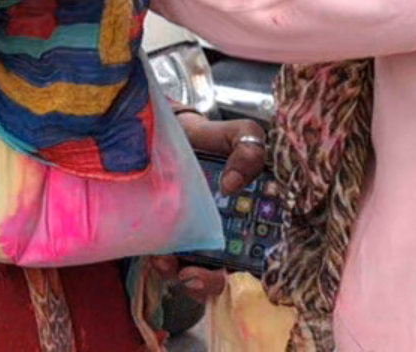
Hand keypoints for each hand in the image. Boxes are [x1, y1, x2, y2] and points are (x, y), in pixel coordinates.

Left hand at [165, 112, 271, 303]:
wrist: (178, 132)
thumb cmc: (215, 139)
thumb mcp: (241, 136)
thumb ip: (249, 152)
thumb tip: (232, 184)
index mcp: (251, 218)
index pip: (260, 258)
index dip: (249, 275)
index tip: (229, 271)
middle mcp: (228, 236)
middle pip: (225, 277)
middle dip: (208, 283)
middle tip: (191, 274)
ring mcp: (198, 240)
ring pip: (194, 276)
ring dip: (180, 276)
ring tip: (166, 262)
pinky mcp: (170, 237)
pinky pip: (168, 263)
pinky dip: (162, 265)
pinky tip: (156, 255)